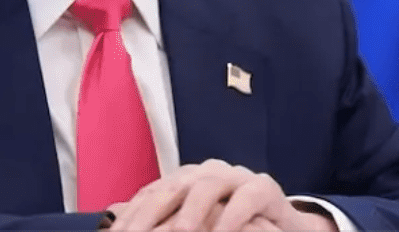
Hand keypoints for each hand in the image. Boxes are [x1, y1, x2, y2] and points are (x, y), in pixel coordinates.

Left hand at [108, 158, 335, 230]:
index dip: (130, 217)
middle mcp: (206, 173)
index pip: (150, 195)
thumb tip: (116, 218)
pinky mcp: (264, 188)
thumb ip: (163, 220)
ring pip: (207, 187)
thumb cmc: (230, 224)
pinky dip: (233, 217)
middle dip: (149, 215)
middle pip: (171, 188)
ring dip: (192, 213)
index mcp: (184, 180)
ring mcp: (235, 177)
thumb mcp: (195, 223)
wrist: (282, 223)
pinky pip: (247, 198)